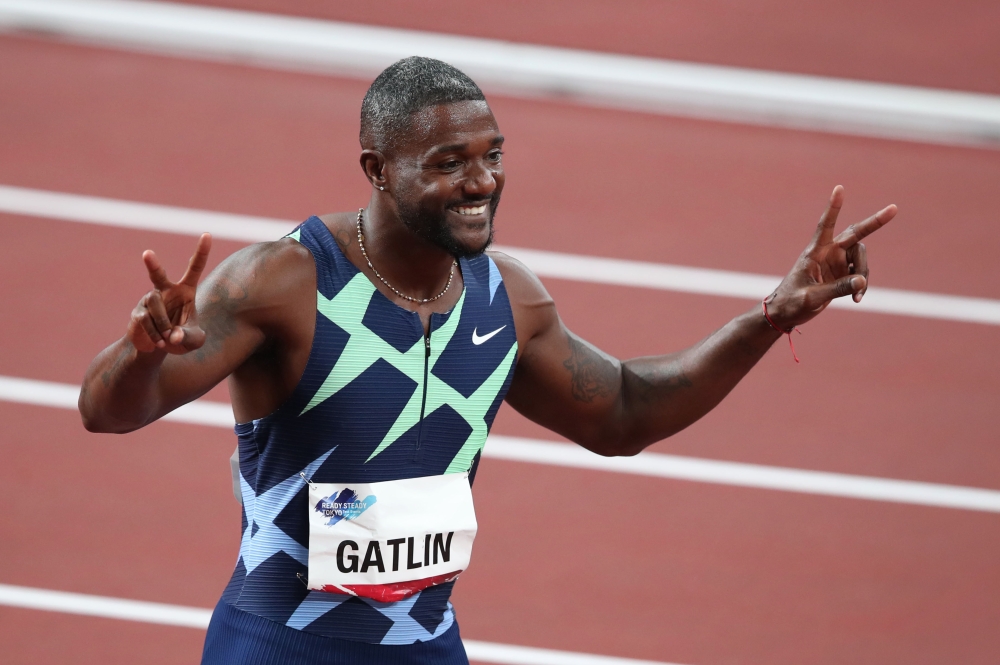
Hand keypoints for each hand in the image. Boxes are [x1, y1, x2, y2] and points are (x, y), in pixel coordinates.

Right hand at [127, 233, 212, 353]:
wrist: (156, 348)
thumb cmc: (181, 338)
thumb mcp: (193, 340)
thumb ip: (188, 337)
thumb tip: (173, 335)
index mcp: (186, 290)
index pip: (195, 267)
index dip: (201, 252)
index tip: (207, 234)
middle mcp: (166, 290)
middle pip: (158, 275)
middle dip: (153, 265)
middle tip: (147, 254)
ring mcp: (149, 300)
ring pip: (155, 307)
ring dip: (164, 326)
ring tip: (167, 338)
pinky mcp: (138, 312)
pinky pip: (146, 320)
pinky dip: (155, 334)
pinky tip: (158, 342)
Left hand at [767, 186, 895, 328]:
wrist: (786, 314)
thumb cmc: (791, 303)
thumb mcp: (812, 297)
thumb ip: (837, 289)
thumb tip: (861, 281)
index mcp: (814, 252)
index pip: (825, 225)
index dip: (833, 207)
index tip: (839, 188)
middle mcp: (828, 253)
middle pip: (855, 234)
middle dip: (874, 223)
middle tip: (894, 209)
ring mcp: (836, 263)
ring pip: (861, 258)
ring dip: (864, 275)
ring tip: (857, 296)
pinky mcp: (842, 275)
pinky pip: (860, 275)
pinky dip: (861, 286)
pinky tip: (857, 299)